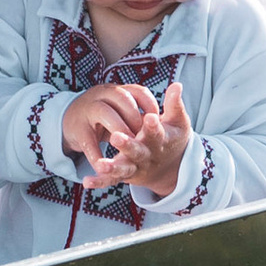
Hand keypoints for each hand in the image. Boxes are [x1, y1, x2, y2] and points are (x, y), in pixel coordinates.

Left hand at [66, 78, 188, 200]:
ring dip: (112, 168)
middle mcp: (147, 156)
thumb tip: (176, 84)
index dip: (154, 126)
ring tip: (100, 165)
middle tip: (116, 137)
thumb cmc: (172, 139)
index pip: (157, 133)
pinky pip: (111, 180)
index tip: (150, 117)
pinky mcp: (125, 175)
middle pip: (138, 152)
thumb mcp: (178, 123)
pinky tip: (86, 181)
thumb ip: (174, 105)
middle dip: (128, 145)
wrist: (171, 167)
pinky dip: (99, 181)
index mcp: (160, 142)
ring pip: (123, 168)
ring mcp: (136, 166)